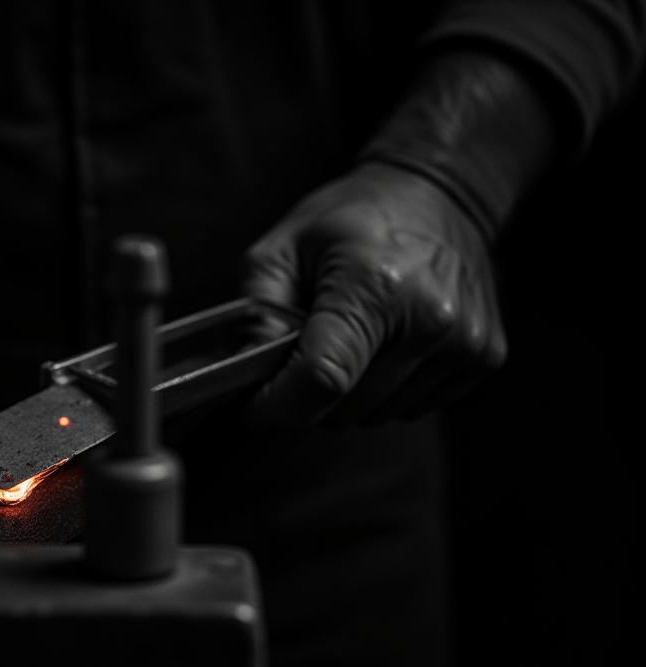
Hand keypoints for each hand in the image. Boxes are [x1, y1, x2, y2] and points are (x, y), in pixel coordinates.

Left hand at [242, 163, 506, 426]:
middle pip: (347, 407)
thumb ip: (255, 312)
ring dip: (350, 393)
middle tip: (305, 348)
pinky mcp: (483, 357)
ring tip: (352, 337)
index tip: (255, 407)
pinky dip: (386, 390)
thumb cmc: (354, 218)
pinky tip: (386, 343)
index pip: (323, 378)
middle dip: (310, 393)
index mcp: (374, 285)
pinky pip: (412, 407)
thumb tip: (240, 371)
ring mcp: (465, 342)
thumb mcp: (283, 246)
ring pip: (377, 415)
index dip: (279, 406)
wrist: (440, 194)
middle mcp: (429, 319)